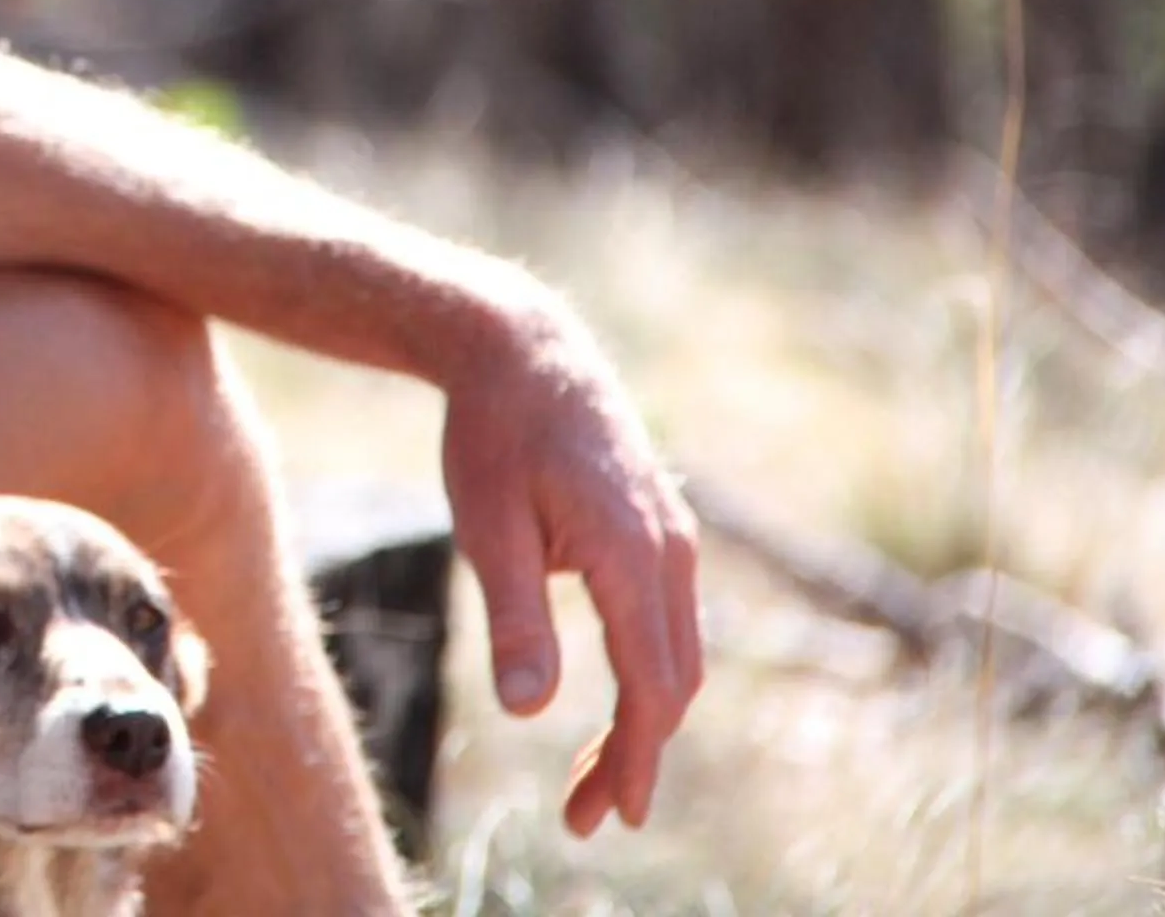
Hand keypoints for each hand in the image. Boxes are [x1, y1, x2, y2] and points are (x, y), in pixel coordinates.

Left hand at [437, 291, 700, 836]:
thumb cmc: (494, 435)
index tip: (614, 815)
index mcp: (631, 554)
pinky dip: (649, 674)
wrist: (522, 349)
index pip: (649, 684)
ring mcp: (672, 538)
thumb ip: (513, 617)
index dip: (637, 757)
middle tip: (587, 816)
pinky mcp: (658, 531)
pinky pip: (669, 622)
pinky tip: (613, 702)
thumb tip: (527, 710)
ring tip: (595, 778)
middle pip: (672, 681)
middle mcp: (670, 550)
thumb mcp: (486, 525)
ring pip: (677, 654)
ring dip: (645, 720)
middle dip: (637, 755)